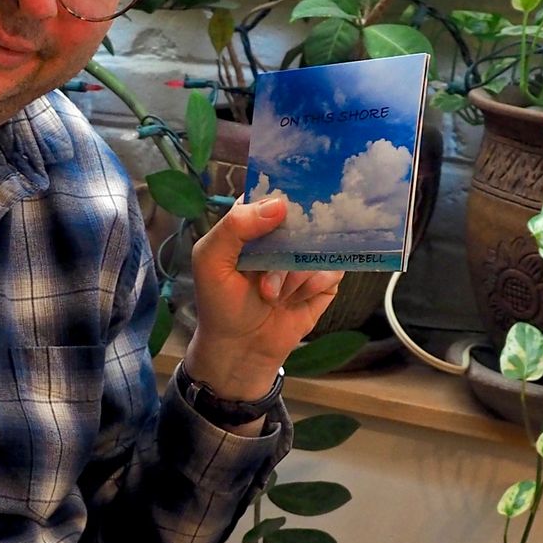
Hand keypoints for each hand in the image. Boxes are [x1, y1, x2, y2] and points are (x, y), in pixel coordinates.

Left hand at [185, 197, 342, 398]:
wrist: (240, 349)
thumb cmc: (220, 304)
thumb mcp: (211, 260)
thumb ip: (235, 227)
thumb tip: (279, 205)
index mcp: (253, 222)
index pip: (273, 192)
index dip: (282, 194)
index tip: (284, 206)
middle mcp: (283, 235)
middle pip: (304, 215)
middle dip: (289, 242)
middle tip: (273, 263)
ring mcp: (305, 258)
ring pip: (318, 245)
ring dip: (294, 273)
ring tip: (272, 295)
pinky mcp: (324, 282)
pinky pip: (332, 271)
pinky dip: (311, 286)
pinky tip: (292, 300)